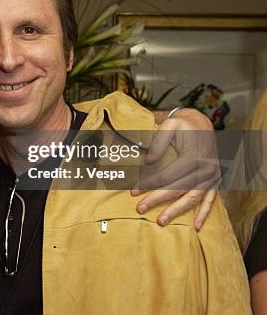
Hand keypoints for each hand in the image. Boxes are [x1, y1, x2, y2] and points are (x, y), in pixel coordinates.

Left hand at [131, 108, 219, 229]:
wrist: (202, 124)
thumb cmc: (183, 126)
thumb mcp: (169, 126)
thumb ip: (158, 143)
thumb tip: (148, 162)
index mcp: (193, 156)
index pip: (167, 176)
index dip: (149, 184)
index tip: (133, 192)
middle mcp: (206, 168)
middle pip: (178, 189)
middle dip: (158, 200)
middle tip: (140, 209)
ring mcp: (212, 176)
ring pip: (193, 198)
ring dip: (177, 211)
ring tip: (161, 221)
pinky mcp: (215, 180)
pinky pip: (210, 200)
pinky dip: (204, 213)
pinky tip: (196, 226)